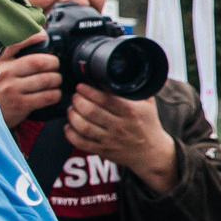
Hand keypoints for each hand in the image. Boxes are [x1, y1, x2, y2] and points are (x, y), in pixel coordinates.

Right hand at [0, 36, 59, 128]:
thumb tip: (37, 40)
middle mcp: (5, 73)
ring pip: (46, 80)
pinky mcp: (20, 105)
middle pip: (38, 62)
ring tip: (55, 81)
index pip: (16, 43)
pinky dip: (55, 94)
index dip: (33, 38)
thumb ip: (10, 55)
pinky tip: (54, 94)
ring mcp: (12, 89)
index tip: (43, 36)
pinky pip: (47, 97)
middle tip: (55, 66)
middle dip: (53, 62)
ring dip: (56, 79)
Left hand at [66, 86, 180, 194]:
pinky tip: (69, 126)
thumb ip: (138, 87)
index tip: (81, 86)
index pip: (106, 99)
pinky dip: (70, 134)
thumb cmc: (148, 124)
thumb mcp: (149, 104)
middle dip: (78, 101)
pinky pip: (81, 143)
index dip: (89, 91)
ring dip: (72, 115)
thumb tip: (131, 67)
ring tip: (71, 108)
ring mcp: (110, 140)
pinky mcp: (103, 151)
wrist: (151, 152)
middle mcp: (120, 127)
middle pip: (91, 112)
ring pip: (83, 127)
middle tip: (75, 96)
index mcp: (131, 112)